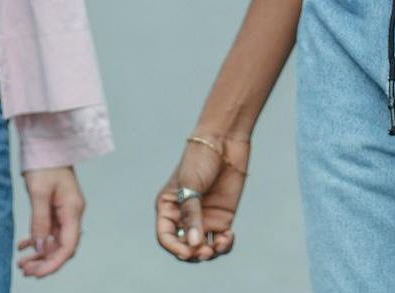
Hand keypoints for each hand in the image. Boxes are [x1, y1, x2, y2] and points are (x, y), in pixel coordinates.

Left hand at [17, 166, 83, 277]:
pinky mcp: (56, 207)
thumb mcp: (39, 192)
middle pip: (62, 247)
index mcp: (73, 209)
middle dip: (45, 262)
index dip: (53, 263)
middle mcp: (72, 213)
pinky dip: (37, 239)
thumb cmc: (44, 162)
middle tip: (25, 271)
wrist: (46, 142)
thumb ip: (40, 221)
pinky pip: (48, 230)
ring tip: (22, 264)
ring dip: (39, 254)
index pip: (68, 246)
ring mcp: (65, 210)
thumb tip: (41, 248)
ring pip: (54, 240)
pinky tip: (22, 246)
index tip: (37, 273)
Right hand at [155, 133, 249, 263]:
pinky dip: (224, 245)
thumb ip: (192, 214)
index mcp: (168, 206)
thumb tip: (194, 244)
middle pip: (184, 246)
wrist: (224, 142)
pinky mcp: (222, 218)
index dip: (175, 247)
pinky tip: (228, 237)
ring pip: (203, 248)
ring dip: (209, 253)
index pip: (166, 236)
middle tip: (204, 251)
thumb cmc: (200, 158)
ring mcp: (204, 218)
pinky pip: (221, 241)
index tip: (187, 251)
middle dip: (194, 253)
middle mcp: (184, 216)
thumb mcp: (191, 184)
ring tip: (217, 247)